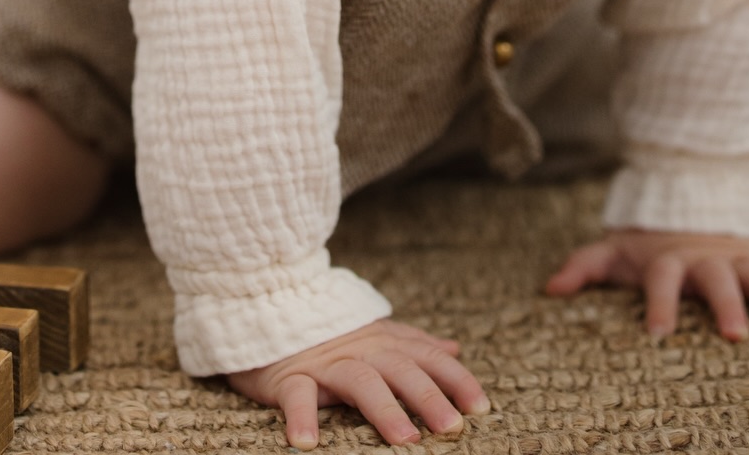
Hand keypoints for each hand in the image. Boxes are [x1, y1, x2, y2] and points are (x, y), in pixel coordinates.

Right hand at [227, 318, 488, 447]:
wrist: (267, 307)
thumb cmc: (328, 333)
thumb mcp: (375, 333)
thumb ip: (413, 343)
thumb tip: (453, 350)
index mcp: (383, 342)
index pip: (426, 358)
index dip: (455, 380)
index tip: (481, 407)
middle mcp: (360, 349)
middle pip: (399, 369)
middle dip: (428, 397)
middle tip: (452, 427)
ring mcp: (325, 362)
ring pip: (359, 381)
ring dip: (384, 409)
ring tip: (405, 440)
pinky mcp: (290, 376)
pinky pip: (297, 396)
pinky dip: (302, 417)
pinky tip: (307, 443)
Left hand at [546, 228, 748, 340]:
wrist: (687, 211)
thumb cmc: (647, 246)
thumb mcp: (614, 251)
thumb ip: (584, 266)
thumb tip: (550, 288)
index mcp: (669, 259)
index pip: (660, 279)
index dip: (657, 304)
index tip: (656, 334)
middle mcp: (706, 258)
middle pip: (716, 279)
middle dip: (725, 304)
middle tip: (734, 334)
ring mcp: (737, 258)